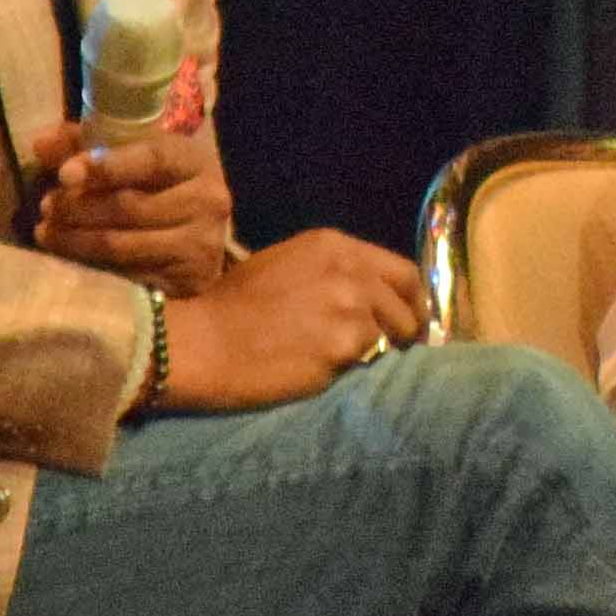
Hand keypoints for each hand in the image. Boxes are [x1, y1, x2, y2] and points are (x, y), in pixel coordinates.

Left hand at [26, 112, 235, 290]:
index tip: (64, 174)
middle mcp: (207, 201)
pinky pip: (129, 275)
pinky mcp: (188, 280)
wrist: (202, 233)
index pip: (151, 159)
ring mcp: (200, 244)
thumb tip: (41, 144)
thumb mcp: (134, 156)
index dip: (105, 166)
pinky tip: (69, 258)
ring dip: (75, 240)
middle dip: (78, 207)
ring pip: (123, 244)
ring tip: (46, 232)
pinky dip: (92, 267)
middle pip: (130, 206)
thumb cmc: (161, 186)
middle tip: (45, 206)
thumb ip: (87, 144)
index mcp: (194, 161)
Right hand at [153, 230, 431, 411]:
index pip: (401, 271)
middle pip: (407, 303)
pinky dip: (351, 369)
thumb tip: (367, 293)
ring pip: (388, 336)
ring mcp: (351, 310)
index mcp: (335, 246)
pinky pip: (364, 363)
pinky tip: (322, 369)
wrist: (204, 343)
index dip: (411, 298)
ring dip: (376, 350)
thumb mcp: (285, 264)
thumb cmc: (232, 306)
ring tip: (345, 358)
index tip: (409, 316)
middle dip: (409, 326)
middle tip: (401, 346)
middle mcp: (351, 272)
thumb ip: (333, 272)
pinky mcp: (343, 349)